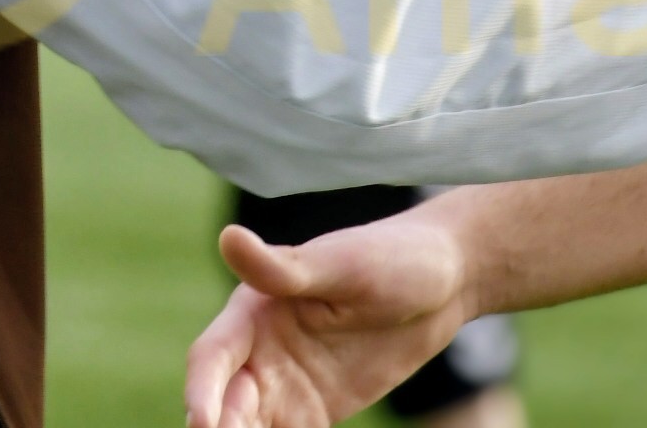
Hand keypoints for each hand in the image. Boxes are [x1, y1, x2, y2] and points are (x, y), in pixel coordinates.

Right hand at [184, 214, 473, 427]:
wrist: (445, 282)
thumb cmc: (392, 257)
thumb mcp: (341, 265)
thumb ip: (282, 268)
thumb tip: (228, 237)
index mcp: (255, 309)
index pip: (212, 356)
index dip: (202, 391)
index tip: (201, 423)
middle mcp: (260, 350)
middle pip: (224, 401)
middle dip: (220, 427)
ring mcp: (286, 385)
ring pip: (248, 426)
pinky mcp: (313, 412)